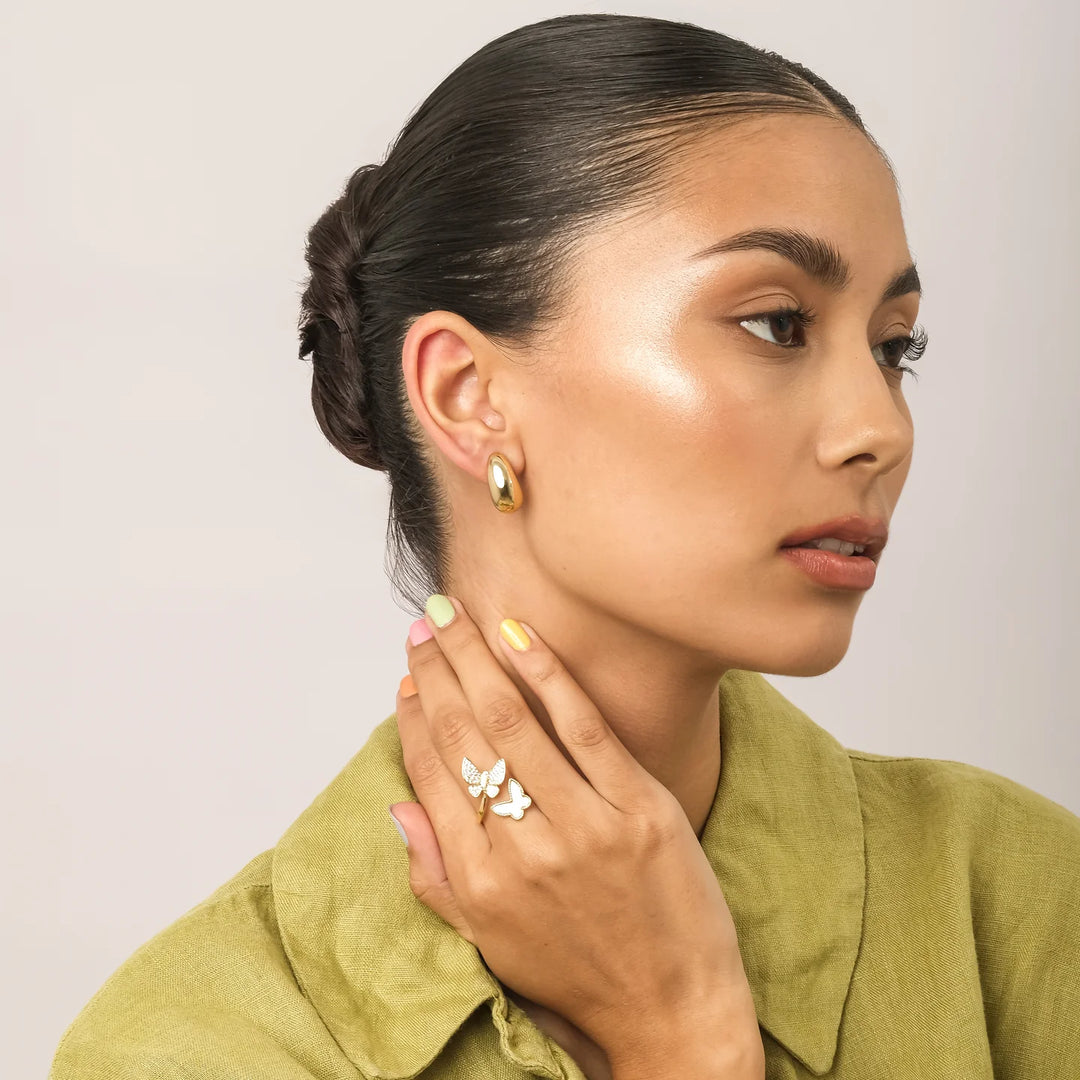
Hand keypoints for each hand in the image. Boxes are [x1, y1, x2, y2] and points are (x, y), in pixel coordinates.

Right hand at [392, 595, 761, 1068]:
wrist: (673, 1010)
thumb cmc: (580, 975)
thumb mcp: (489, 943)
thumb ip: (436, 876)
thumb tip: (397, 808)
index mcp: (480, 883)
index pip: (433, 776)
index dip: (415, 717)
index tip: (409, 676)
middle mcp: (523, 851)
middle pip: (467, 735)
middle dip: (440, 670)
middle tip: (427, 624)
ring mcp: (585, 827)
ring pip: (515, 721)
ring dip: (478, 658)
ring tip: (458, 616)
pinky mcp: (640, 809)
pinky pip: (586, 727)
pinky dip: (549, 676)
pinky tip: (520, 637)